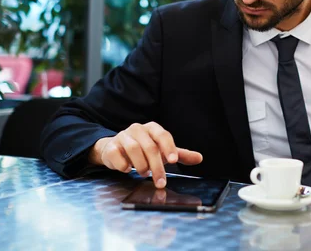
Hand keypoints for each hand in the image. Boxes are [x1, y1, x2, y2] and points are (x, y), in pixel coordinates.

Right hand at [88, 122, 202, 187]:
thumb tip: (199, 158)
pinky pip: (117, 154)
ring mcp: (122, 136)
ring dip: (141, 165)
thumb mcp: (162, 151)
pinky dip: (123, 164)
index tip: (173, 161)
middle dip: (157, 166)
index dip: (169, 148)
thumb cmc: (144, 150)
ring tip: (145, 173)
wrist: (115, 149)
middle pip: (150, 146)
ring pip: (133, 149)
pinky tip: (127, 169)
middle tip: (160, 182)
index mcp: (152, 128)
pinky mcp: (110, 146)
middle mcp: (137, 129)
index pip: (163, 135)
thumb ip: (179, 154)